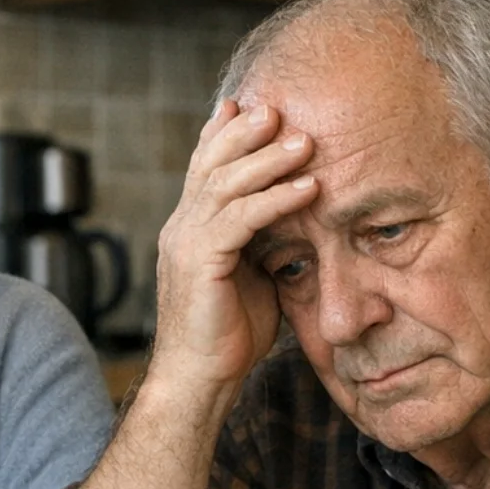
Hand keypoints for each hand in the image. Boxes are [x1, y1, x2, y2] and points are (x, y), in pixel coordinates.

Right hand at [151, 100, 318, 391]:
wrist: (198, 381)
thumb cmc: (228, 336)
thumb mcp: (251, 277)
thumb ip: (262, 243)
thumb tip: (296, 222)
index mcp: (189, 228)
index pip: (204, 168)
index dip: (224, 134)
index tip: (250, 106)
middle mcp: (181, 227)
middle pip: (211, 164)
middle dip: (246, 133)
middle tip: (282, 110)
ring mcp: (185, 242)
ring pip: (226, 184)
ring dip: (269, 160)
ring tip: (306, 142)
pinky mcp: (200, 262)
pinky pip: (241, 219)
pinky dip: (276, 200)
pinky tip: (308, 188)